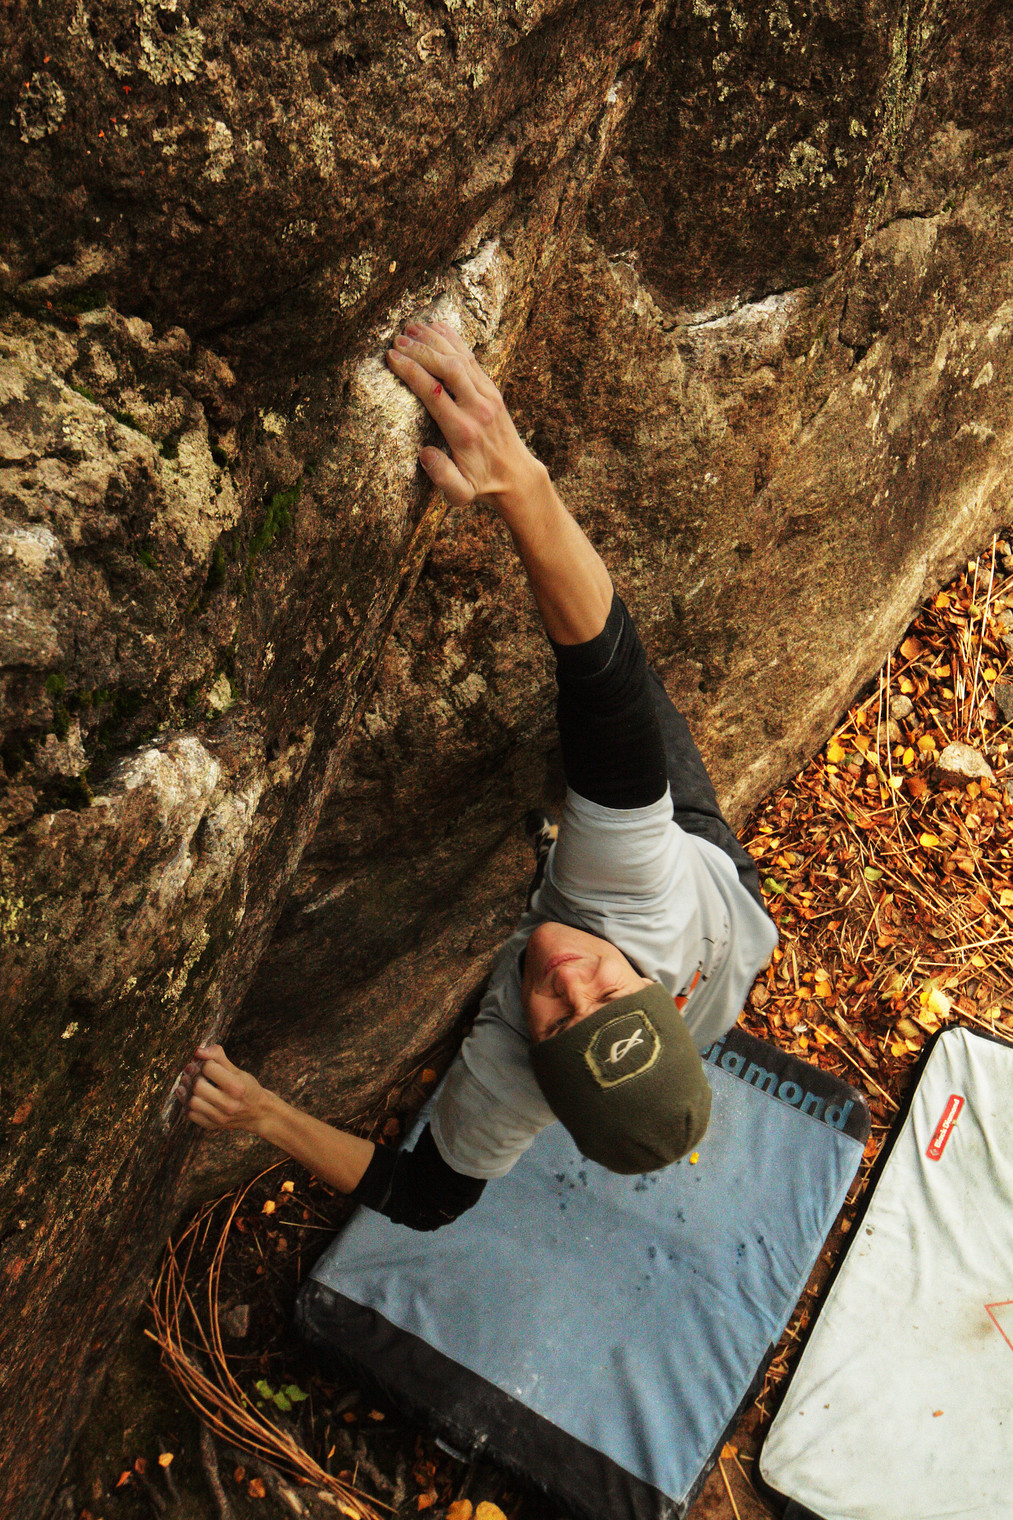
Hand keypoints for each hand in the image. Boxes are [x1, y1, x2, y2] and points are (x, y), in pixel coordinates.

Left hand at [176, 1043, 270, 1135]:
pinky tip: (193, 1096)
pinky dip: (187, 1104)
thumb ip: (218, 1057)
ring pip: (192, 1102)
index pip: (209, 1068)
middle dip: (193, 1075)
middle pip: (198, 1086)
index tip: (204, 1061)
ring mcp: (220, 1117)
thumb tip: (198, 1050)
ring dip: (188, 1090)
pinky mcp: (212, 1125)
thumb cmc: (247, 1088)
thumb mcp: (238, 1070)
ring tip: (189, 1083)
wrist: (258, 1113)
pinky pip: (191, 1115)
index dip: (204, 1061)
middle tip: (193, 1071)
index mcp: (237, 1087)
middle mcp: (229, 1104)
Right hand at [385, 319, 542, 509]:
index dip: (411, 371)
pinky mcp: (493, 389)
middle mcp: (478, 408)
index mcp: (464, 431)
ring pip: (462, 358)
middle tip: (396, 340)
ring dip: (436, 340)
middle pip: (449, 368)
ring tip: (411, 328)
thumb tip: (424, 454)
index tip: (391, 358)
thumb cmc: (481, 485)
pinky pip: (472, 359)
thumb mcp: (460, 494)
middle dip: (421, 350)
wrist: (516, 477)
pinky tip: (437, 328)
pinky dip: (454, 341)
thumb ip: (443, 476)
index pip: (434, 392)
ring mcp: (488, 396)